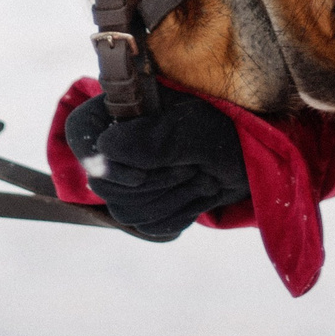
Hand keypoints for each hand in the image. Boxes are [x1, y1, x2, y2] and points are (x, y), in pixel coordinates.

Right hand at [64, 91, 250, 240]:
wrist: (254, 155)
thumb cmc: (227, 128)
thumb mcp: (197, 127)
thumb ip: (155, 139)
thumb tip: (107, 148)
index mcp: (122, 109)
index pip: (80, 132)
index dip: (99, 158)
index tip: (139, 172)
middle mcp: (118, 143)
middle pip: (102, 184)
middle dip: (155, 183)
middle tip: (192, 166)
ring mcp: (131, 177)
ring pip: (125, 210)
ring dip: (172, 199)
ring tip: (202, 177)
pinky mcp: (148, 204)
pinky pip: (149, 226)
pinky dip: (180, 214)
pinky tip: (199, 194)